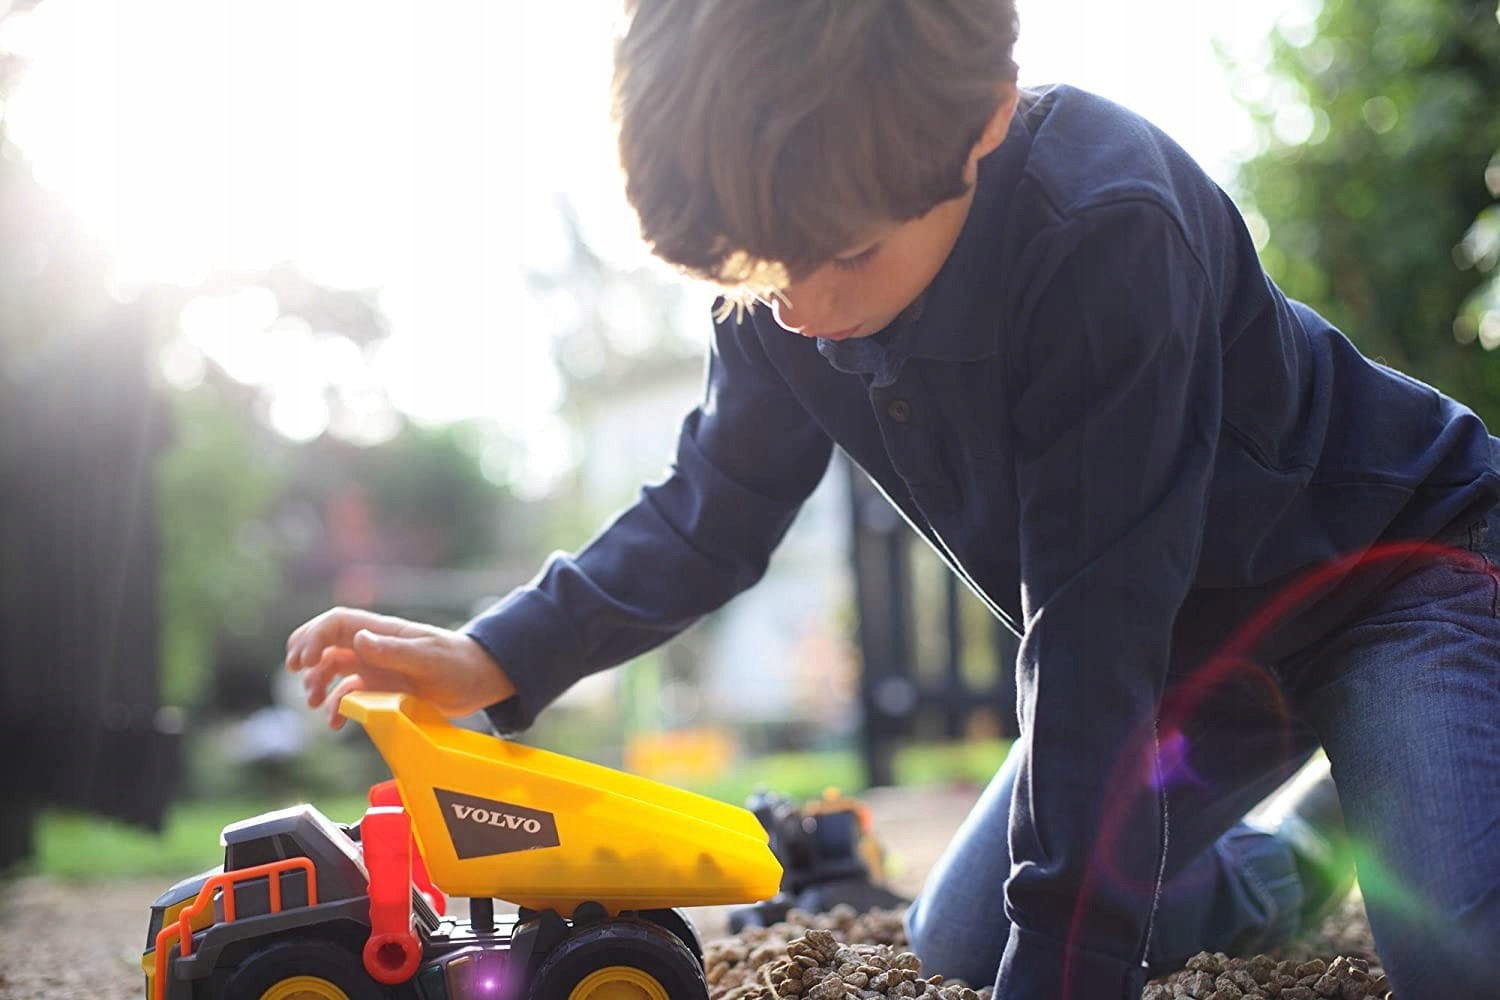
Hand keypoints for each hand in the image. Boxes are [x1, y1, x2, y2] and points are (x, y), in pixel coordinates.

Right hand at [285, 607, 516, 728]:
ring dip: (316, 684)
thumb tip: (358, 640)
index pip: (337, 622)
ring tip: (313, 703)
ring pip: (332, 670)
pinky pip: (348, 696)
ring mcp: (374, 669)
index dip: (314, 636)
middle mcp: (373, 647)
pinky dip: (335, 708)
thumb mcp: (428, 656)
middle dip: (305, 653)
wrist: (479, 681)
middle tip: (295, 672)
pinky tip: (335, 723)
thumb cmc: (457, 662)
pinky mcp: (380, 691)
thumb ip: (394, 650)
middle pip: (326, 642)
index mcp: (382, 632)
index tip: (306, 661)